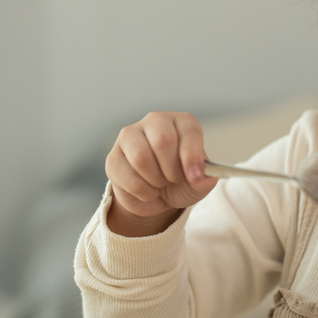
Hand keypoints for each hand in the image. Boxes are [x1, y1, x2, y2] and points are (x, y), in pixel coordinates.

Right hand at [105, 112, 218, 236]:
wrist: (159, 196)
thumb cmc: (183, 181)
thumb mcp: (199, 183)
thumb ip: (204, 179)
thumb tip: (201, 178)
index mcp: (182, 122)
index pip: (189, 130)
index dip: (192, 156)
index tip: (195, 177)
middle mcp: (155, 121)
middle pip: (162, 141)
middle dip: (172, 170)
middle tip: (174, 180)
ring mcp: (130, 136)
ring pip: (141, 158)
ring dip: (156, 181)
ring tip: (160, 184)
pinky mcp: (113, 157)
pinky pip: (127, 177)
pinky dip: (143, 193)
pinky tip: (147, 191)